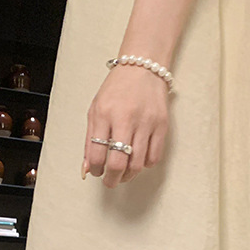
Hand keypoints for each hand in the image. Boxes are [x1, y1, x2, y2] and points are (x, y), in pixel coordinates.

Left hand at [82, 64, 169, 188]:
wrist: (143, 67)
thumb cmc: (117, 90)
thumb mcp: (96, 110)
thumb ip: (90, 140)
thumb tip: (87, 169)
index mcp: (104, 114)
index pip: (97, 154)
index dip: (95, 169)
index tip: (97, 172)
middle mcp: (125, 118)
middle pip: (119, 163)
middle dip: (112, 179)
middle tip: (110, 182)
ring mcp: (146, 122)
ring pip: (138, 164)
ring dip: (129, 175)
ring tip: (124, 173)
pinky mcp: (162, 125)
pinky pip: (154, 157)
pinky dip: (145, 164)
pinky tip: (139, 159)